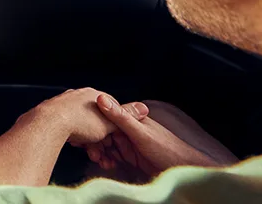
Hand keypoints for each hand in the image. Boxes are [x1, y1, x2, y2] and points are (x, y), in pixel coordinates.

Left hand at [35, 88, 146, 145]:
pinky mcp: (52, 114)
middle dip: (101, 138)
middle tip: (102, 152)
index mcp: (93, 95)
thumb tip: (143, 108)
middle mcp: (78, 95)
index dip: (116, 126)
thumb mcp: (109, 123)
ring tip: (90, 153)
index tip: (118, 138)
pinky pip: (68, 127)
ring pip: (82, 125)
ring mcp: (64, 103)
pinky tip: (76, 145)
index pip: (112, 109)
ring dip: (88, 141)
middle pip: (96, 119)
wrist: (49, 123)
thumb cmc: (80, 123)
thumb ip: (127, 115)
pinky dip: (74, 137)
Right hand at [87, 94, 220, 175]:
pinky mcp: (131, 156)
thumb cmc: (166, 149)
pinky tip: (106, 165)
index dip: (93, 127)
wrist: (183, 169)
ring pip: (107, 146)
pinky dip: (108, 160)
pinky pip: (114, 156)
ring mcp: (129, 143)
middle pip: (104, 133)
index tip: (84, 137)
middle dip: (95, 143)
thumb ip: (120, 117)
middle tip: (92, 154)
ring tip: (100, 162)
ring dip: (101, 153)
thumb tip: (101, 98)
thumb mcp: (140, 132)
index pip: (104, 119)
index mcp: (129, 119)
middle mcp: (128, 129)